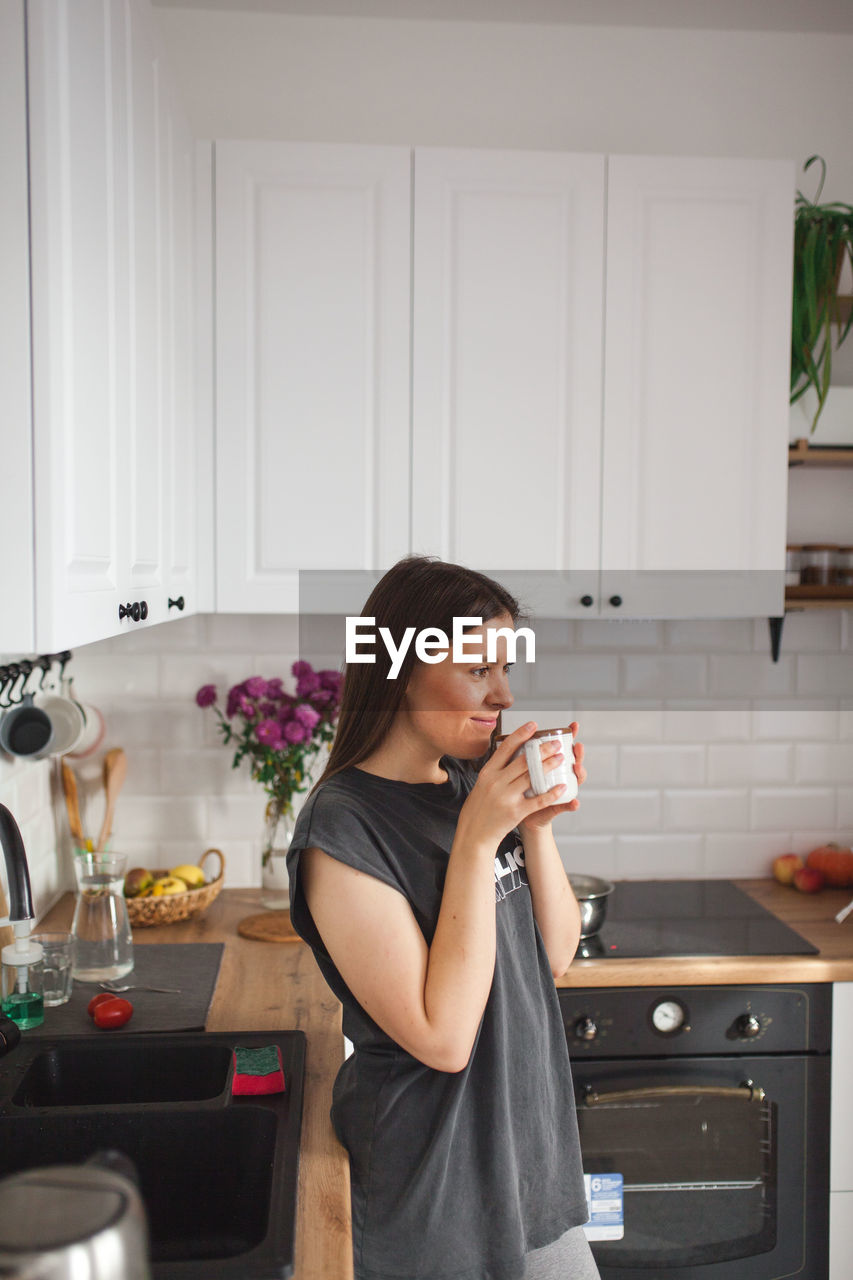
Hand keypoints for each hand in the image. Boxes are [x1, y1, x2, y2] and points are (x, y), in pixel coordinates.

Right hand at [458, 722, 568, 849]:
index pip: (505, 748)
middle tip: (555, 743)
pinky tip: (562, 786)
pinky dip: (552, 792)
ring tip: (561, 758)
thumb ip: (495, 771)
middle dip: (542, 750)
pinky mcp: (516, 812)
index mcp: (487, 773)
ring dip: (549, 765)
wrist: (474, 835)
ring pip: (532, 776)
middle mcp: (496, 782)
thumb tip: (508, 754)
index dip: (521, 734)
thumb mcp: (481, 785)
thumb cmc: (478, 809)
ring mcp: (506, 797)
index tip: (533, 725)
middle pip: (523, 760)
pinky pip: (538, 800)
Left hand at [519, 721, 585, 832]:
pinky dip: (572, 804)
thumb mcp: (520, 771)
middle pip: (574, 761)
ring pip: (576, 780)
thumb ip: (524, 755)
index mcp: (552, 764)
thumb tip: (525, 731)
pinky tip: (575, 802)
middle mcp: (560, 775)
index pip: (565, 747)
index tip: (574, 726)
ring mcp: (561, 790)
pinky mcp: (557, 806)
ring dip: (579, 773)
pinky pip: (567, 805)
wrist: (521, 816)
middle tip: (577, 747)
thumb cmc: (520, 790)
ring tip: (577, 767)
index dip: (572, 736)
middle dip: (578, 753)